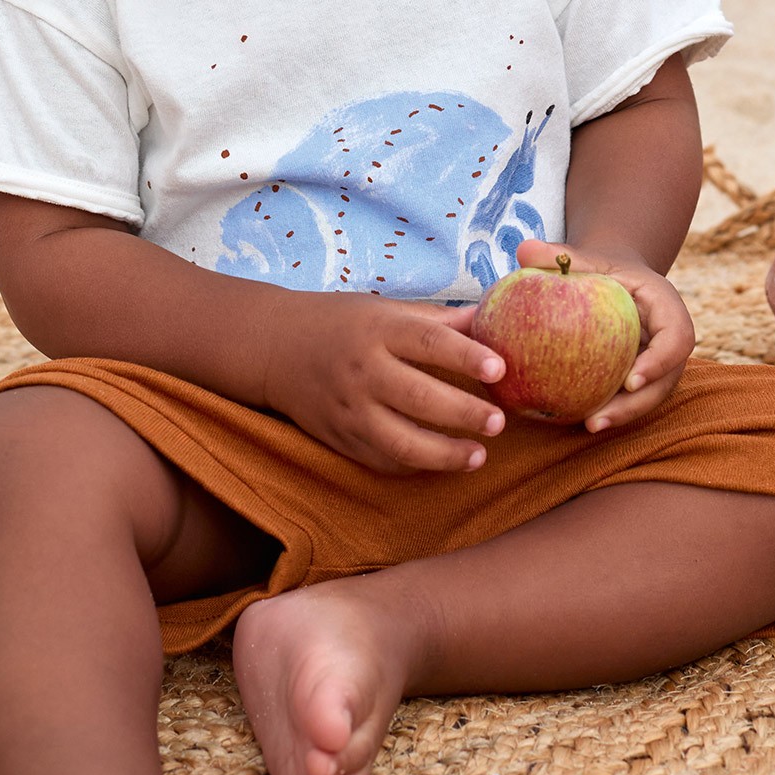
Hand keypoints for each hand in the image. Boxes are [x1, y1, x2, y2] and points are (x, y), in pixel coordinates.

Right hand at [262, 294, 507, 475]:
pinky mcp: (340, 438)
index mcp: (377, 328)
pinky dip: (416, 465)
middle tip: (499, 422)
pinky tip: (442, 462)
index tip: (499, 368)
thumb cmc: (342, 322)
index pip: (428, 341)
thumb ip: (436, 319)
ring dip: (445, 454)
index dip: (465, 356)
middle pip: (419, 397)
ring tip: (479, 455)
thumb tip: (490, 319)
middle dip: (464, 413)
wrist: (275, 348)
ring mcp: (349, 408)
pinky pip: (383, 460)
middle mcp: (363, 369)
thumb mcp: (384, 309)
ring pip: (401, 442)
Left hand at [514, 237, 694, 434]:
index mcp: (666, 308)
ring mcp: (659, 364)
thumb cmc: (600, 269)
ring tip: (587, 425)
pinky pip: (630, 398)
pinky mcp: (642, 379)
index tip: (629, 380)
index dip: (659, 362)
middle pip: (665, 380)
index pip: (676, 339)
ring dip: (622, 415)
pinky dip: (610, 410)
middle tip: (597, 420)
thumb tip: (523, 250)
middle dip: (635, 404)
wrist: (615, 282)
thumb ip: (557, 255)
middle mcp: (669, 341)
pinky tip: (577, 420)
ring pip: (649, 397)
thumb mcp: (584, 259)